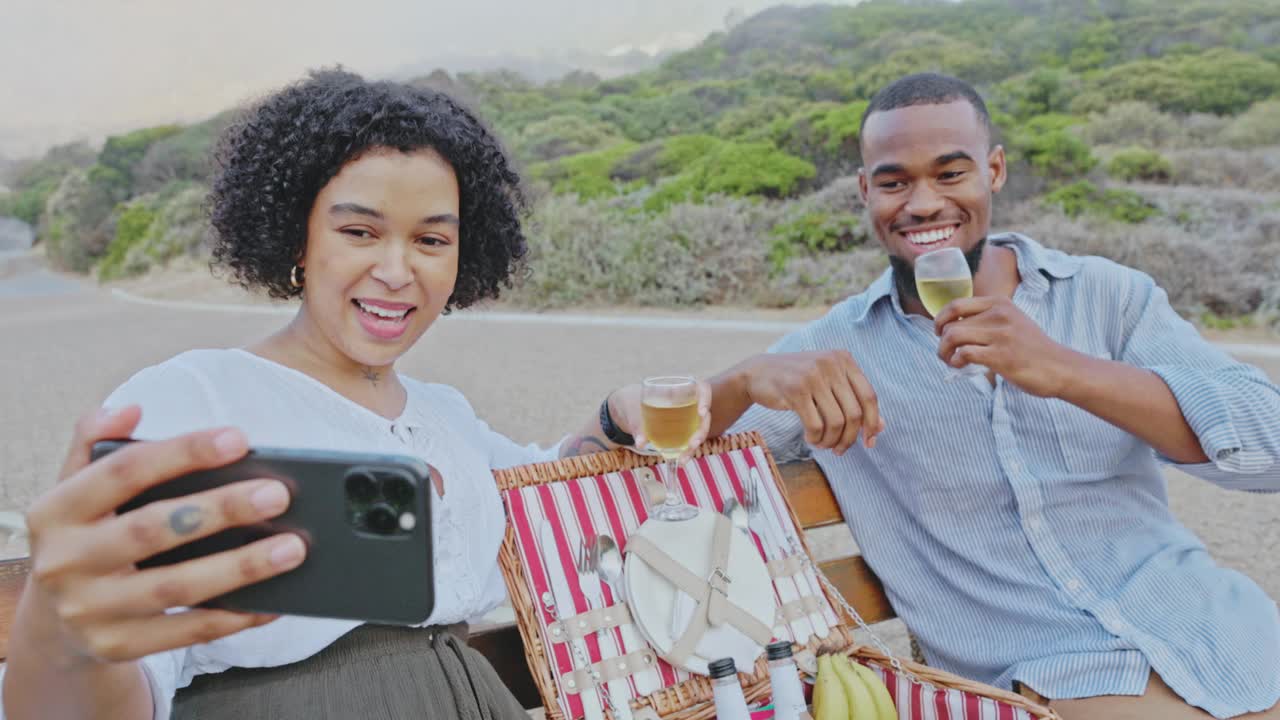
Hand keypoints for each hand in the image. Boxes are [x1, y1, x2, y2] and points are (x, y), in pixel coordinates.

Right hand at [17, 405, 306, 668]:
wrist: (55, 620)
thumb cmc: (86, 535)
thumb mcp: (77, 489)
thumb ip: (96, 444)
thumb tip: (128, 410)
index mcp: (55, 510)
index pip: (124, 471)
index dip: (183, 452)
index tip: (239, 439)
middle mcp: (64, 561)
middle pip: (153, 529)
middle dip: (222, 510)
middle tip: (279, 494)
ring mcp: (88, 610)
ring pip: (176, 587)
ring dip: (241, 567)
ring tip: (293, 547)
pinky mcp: (115, 647)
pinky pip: (187, 633)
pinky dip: (235, 616)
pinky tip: (275, 598)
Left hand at [609, 380, 711, 463]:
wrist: (627, 410)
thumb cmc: (632, 403)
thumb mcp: (633, 411)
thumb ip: (638, 426)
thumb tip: (641, 442)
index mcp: (680, 389)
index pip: (702, 389)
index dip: (706, 399)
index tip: (701, 412)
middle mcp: (688, 404)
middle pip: (703, 416)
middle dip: (701, 431)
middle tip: (693, 443)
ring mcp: (687, 419)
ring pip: (698, 431)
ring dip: (694, 446)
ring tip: (683, 459)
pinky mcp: (682, 432)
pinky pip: (689, 441)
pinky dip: (686, 451)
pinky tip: (680, 461)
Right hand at [739, 351, 882, 454]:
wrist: (757, 373)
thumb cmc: (797, 381)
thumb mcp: (828, 384)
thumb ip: (853, 401)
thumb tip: (880, 428)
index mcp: (844, 359)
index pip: (869, 397)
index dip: (872, 423)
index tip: (869, 443)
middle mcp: (831, 364)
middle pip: (855, 413)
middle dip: (849, 438)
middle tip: (838, 449)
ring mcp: (813, 376)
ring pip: (836, 422)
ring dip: (831, 440)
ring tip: (822, 444)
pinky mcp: (795, 390)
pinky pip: (816, 425)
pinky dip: (816, 438)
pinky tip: (810, 438)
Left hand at [934, 296, 1076, 397]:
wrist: (1059, 367)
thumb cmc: (1031, 349)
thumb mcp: (1012, 321)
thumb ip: (987, 319)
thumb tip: (952, 326)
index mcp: (999, 303)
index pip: (956, 304)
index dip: (940, 319)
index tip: (939, 332)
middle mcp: (999, 315)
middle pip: (951, 324)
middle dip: (942, 341)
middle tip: (947, 354)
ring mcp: (1000, 335)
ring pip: (953, 336)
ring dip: (944, 352)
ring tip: (952, 361)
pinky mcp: (1001, 356)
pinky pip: (964, 353)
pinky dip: (956, 361)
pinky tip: (962, 366)